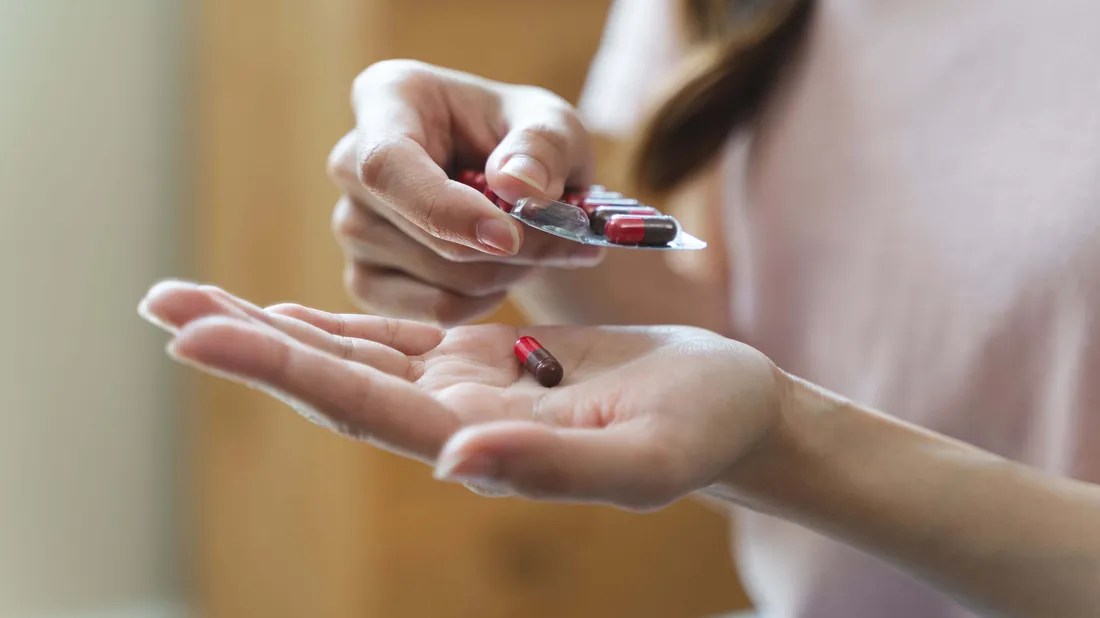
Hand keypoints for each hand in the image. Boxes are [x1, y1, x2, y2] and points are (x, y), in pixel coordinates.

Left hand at [139, 281, 782, 509]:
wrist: (728, 411)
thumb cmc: (701, 434)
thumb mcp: (642, 459)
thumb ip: (550, 466)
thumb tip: (453, 462)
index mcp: (482, 441)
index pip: (361, 404)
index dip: (280, 366)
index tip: (198, 334)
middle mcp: (455, 419)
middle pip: (333, 377)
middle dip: (247, 341)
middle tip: (162, 304)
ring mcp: (466, 387)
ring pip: (352, 354)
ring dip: (272, 327)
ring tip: (196, 301)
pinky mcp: (486, 357)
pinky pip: (395, 338)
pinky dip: (337, 323)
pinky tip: (286, 309)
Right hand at [330, 60, 604, 325]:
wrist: (520, 189)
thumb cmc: (529, 143)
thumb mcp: (556, 126)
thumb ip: (544, 146)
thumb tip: (515, 184)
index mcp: (387, 99)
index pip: (387, 164)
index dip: (445, 209)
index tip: (509, 237)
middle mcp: (352, 163)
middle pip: (423, 229)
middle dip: (508, 247)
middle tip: (567, 238)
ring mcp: (352, 226)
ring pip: (437, 278)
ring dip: (505, 273)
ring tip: (534, 244)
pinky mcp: (366, 279)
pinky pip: (434, 309)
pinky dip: (484, 302)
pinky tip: (503, 272)